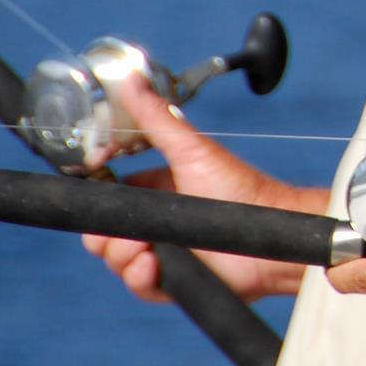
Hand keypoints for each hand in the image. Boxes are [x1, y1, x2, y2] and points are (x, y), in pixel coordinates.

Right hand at [79, 74, 319, 301]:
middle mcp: (156, 221)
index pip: (108, 199)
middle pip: (104, 234)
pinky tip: (155, 265)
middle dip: (106, 236)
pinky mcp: (172, 282)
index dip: (96, 203)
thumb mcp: (191, 150)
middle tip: (130, 233)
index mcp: (155, 189)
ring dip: (124, 256)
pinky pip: (139, 286)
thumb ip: (156, 118)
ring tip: (150, 250)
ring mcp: (163, 252)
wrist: (270, 237)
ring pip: (116, 260)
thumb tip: (132, 79)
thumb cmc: (238, 190)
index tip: (95, 199)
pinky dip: (140, 278)